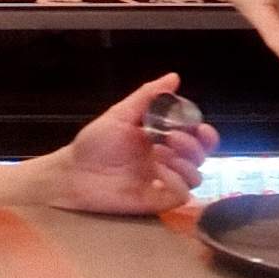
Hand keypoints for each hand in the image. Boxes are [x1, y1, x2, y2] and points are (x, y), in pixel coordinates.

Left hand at [46, 74, 216, 217]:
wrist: (75, 174)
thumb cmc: (95, 143)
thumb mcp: (120, 114)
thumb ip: (147, 96)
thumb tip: (174, 77)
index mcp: (161, 137)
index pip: (195, 135)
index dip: (203, 132)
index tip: (199, 127)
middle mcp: (167, 159)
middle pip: (200, 155)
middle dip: (194, 145)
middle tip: (173, 138)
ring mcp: (164, 181)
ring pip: (196, 175)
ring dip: (185, 163)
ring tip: (161, 155)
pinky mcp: (159, 200)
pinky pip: (181, 194)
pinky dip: (176, 183)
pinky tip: (158, 175)